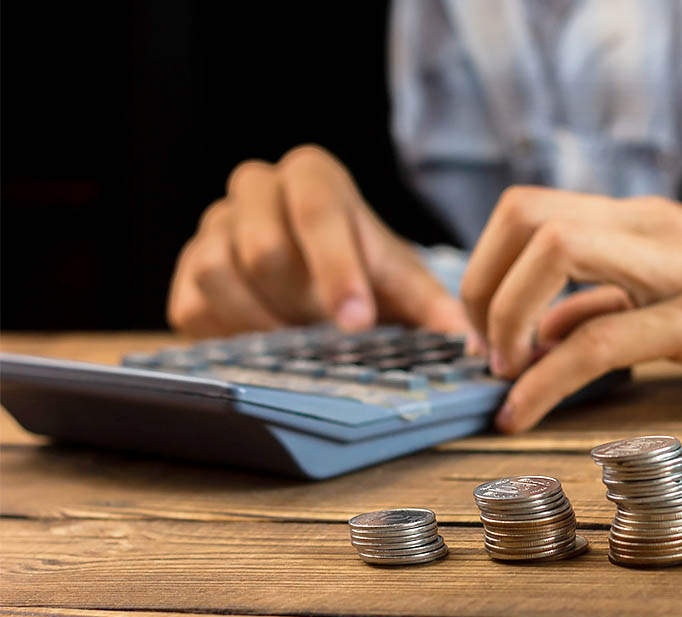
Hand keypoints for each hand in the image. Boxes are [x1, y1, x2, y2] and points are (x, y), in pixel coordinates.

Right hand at [168, 145, 468, 336]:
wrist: (317, 274)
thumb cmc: (363, 269)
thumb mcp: (402, 281)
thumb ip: (434, 307)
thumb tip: (469, 347)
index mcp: (313, 176)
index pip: (318, 209)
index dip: (336, 268)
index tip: (357, 321)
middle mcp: (255, 189)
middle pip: (261, 245)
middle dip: (300, 302)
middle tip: (330, 338)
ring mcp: (213, 228)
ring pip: (218, 273)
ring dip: (262, 322)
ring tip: (300, 345)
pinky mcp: (186, 272)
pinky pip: (193, 306)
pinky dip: (231, 336)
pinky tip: (266, 349)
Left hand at [461, 186, 681, 432]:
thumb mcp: (679, 290)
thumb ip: (611, 298)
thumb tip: (540, 329)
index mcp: (644, 219)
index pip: (531, 209)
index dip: (486, 263)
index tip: (482, 324)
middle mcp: (653, 226)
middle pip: (527, 216)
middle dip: (480, 285)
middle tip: (481, 348)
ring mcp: (679, 266)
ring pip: (554, 254)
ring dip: (503, 320)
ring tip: (500, 376)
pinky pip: (600, 339)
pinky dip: (545, 380)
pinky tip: (523, 414)